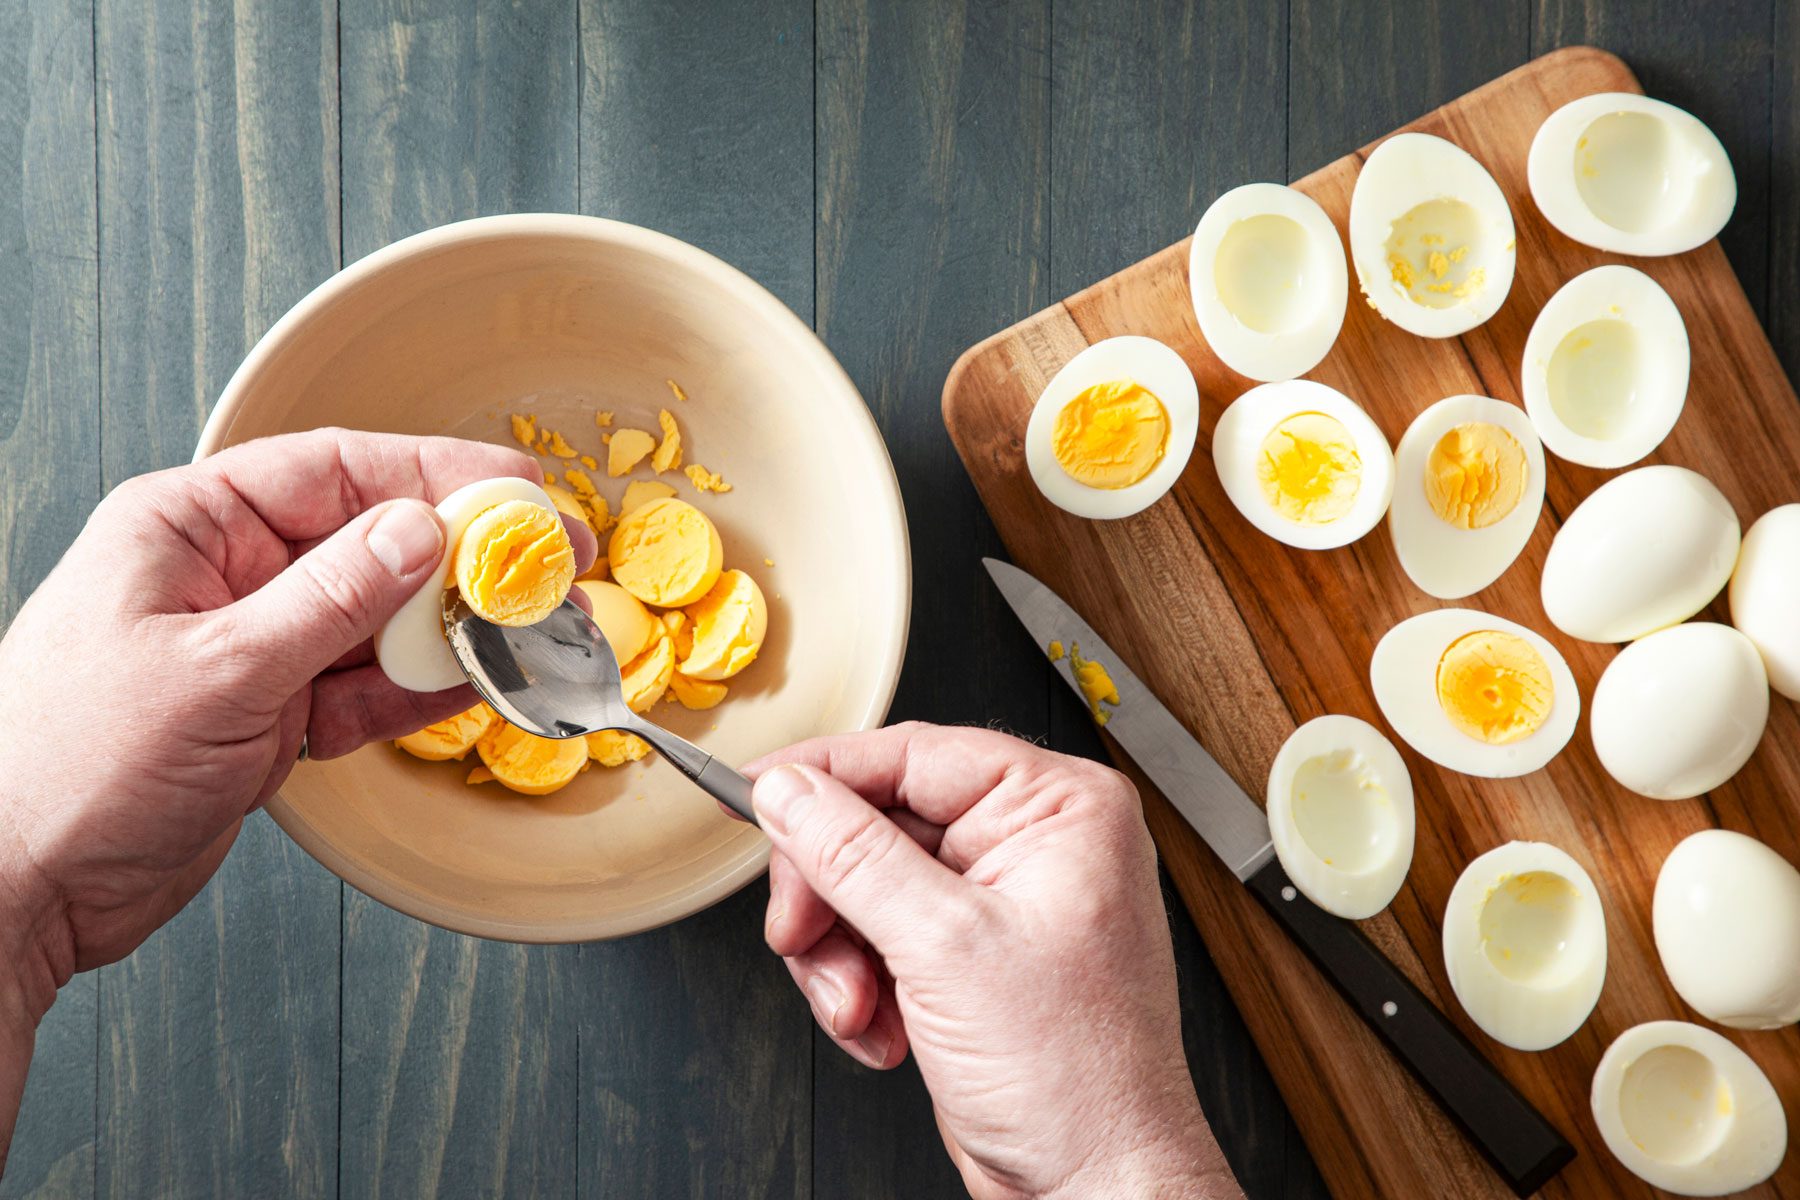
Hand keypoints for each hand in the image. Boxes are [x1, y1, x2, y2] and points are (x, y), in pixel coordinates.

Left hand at [0, 429, 593, 1008]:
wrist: (17, 892)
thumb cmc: (65, 766)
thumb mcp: (217, 668)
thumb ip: (331, 598)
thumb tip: (420, 532)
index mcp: (188, 526)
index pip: (336, 470)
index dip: (439, 473)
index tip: (521, 488)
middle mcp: (225, 576)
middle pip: (371, 541)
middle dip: (464, 555)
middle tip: (549, 568)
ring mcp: (251, 647)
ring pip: (379, 618)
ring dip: (454, 628)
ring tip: (531, 631)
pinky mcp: (269, 715)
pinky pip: (365, 686)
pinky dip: (420, 688)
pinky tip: (476, 680)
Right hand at [749, 723, 1240, 1199]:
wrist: (1098, 1186)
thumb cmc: (1078, 1078)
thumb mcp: (944, 947)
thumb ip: (852, 856)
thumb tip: (788, 790)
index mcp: (1059, 807)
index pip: (913, 754)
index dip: (825, 775)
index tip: (757, 797)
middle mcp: (1034, 843)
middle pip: (878, 822)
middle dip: (832, 895)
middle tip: (802, 935)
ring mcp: (1001, 903)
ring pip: (866, 886)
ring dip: (842, 955)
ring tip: (858, 1008)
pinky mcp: (971, 959)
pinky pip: (880, 939)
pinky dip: (863, 987)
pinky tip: (883, 1032)